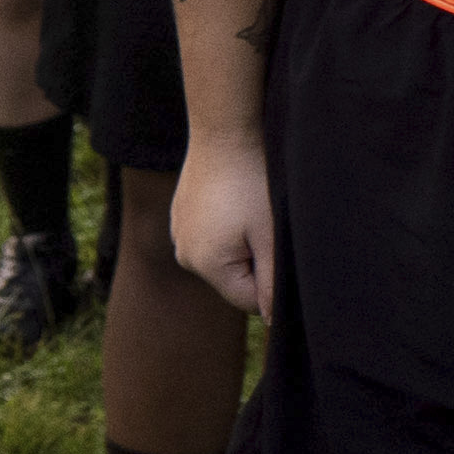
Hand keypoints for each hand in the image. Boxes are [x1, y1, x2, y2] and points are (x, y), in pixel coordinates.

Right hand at [169, 132, 274, 316]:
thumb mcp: (270, 236)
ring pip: (221, 258)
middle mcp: (184, 255)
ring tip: (247, 209)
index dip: (270, 280)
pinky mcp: (180, 217)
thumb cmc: (252, 183)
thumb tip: (272, 320)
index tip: (275, 245)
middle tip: (263, 224)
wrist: (224, 133)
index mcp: (205, 265)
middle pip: (232, 280)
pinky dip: (225, 227)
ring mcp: (178, 235)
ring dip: (240, 244)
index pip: (247, 300)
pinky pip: (209, 237)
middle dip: (253, 261)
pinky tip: (233, 199)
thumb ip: (272, 283)